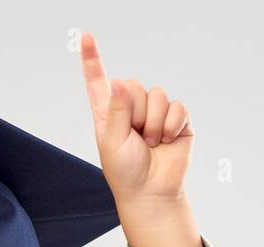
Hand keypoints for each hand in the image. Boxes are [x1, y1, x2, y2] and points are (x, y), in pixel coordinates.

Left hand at [79, 31, 193, 203]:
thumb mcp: (112, 142)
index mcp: (108, 113)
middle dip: (136, 113)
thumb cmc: (125, 172)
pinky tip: (166, 140)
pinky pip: (177, 107)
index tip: (86, 37)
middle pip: (135, 85)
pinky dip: (171, 125)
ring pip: (158, 95)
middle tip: (136, 138)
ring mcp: (155, 112)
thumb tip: (123, 83)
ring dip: (154, 123)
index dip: (93, 59)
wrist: (151, 192)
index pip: (99, 81)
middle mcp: (131, 108)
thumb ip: (116, 111)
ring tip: (150, 143)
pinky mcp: (177, 119)